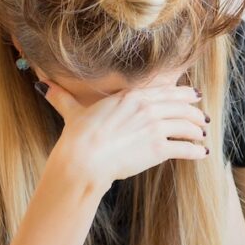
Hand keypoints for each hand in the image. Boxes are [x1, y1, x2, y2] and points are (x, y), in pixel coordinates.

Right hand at [40, 76, 209, 188]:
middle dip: (195, 113)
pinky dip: (196, 150)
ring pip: (187, 125)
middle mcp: (147, 107)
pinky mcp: (158, 148)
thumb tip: (42, 84)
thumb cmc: (77, 137)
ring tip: (202, 136)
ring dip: (197, 131)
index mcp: (131, 96)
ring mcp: (154, 127)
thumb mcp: (73, 112)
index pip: (167, 90)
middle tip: (202, 119)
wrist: (83, 159)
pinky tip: (202, 153)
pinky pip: (186, 147)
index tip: (193, 96)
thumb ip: (62, 97)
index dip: (184, 94)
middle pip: (182, 106)